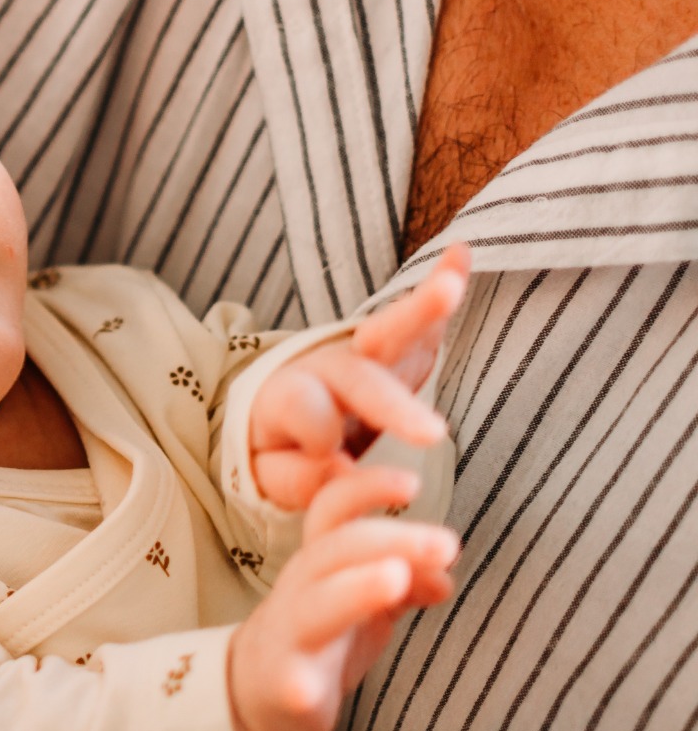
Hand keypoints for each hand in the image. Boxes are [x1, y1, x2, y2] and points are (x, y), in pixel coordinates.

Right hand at [227, 467, 459, 730]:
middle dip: (391, 539)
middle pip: (335, 549)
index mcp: (319, 561)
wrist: (258, 691)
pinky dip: (301, 684)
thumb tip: (446, 572)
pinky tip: (311, 691)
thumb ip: (406, 581)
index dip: (367, 488)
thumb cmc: (319, 636)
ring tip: (396, 579)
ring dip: (356, 589)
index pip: (334, 509)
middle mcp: (300, 588)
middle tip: (446, 544)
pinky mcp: (285, 685)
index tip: (414, 482)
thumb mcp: (366, 602)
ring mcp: (290, 635)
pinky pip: (292, 682)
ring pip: (316, 605)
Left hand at [249, 243, 469, 510]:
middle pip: (355, 375)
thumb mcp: (270, 472)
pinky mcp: (397, 345)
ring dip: (418, 310)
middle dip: (390, 402)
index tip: (338, 462)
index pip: (298, 408)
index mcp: (285, 399)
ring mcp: (363, 352)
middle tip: (432, 434)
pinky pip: (422, 319)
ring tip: (448, 287)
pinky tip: (460, 254)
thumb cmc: (278, 447)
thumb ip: (296, 477)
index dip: (316, 433)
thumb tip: (339, 467)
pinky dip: (441, 286)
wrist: (278, 411)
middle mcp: (324, 367)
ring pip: (389, 331)